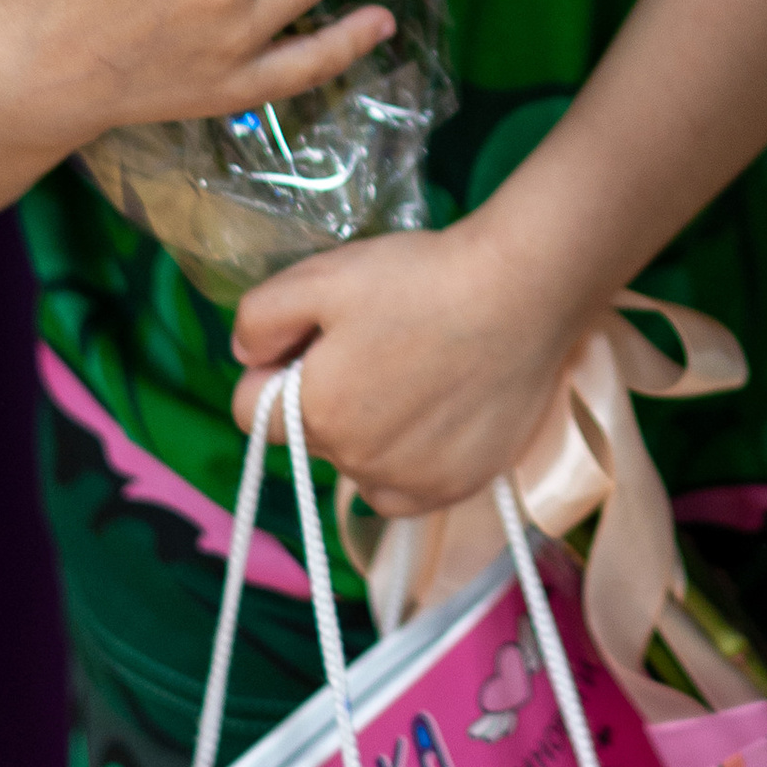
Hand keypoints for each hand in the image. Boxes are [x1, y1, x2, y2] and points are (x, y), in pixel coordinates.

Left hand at [230, 209, 594, 517]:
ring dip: (365, 432)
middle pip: (310, 434)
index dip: (273, 366)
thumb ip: (260, 319)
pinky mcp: (460, 486)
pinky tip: (432, 417)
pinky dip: (406, 463)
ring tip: (410, 376)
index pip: (250, 409)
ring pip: (357, 465)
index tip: (312, 336)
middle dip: (322, 395)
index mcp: (315, 412)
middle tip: (372, 342)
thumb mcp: (322, 276)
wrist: (522, 292)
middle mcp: (357, 462)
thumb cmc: (420, 279)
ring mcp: (412, 480)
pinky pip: (406, 490)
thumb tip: (244, 356)